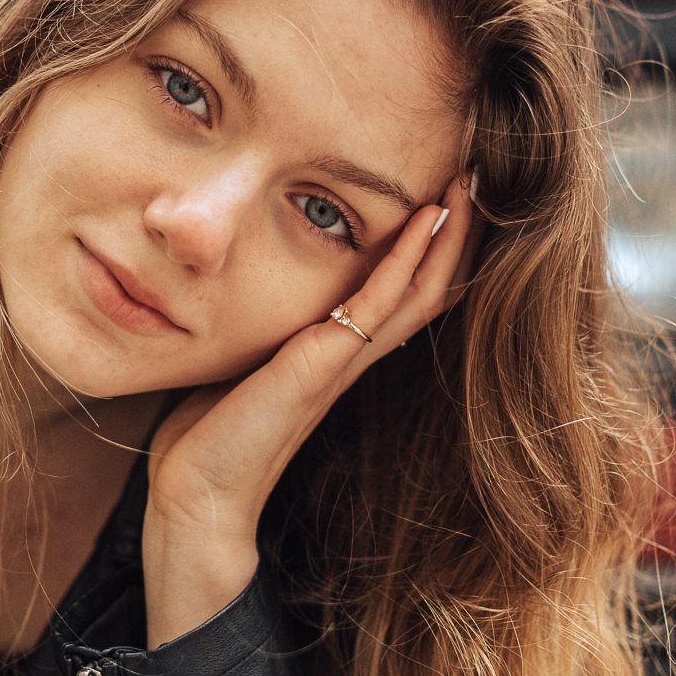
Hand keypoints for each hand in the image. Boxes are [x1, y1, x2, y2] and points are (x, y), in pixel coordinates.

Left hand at [140, 173, 478, 645]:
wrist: (198, 501)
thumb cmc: (211, 439)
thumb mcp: (239, 370)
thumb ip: (256, 339)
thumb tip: (232, 296)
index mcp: (334, 357)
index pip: (401, 295)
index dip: (429, 249)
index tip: (445, 193)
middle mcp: (348, 359)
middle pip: (425, 289)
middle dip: (454, 235)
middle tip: (477, 175)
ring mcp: (339, 363)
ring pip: (415, 292)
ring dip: (445, 237)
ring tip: (468, 183)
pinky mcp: (319, 367)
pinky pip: (377, 305)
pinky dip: (404, 261)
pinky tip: (426, 221)